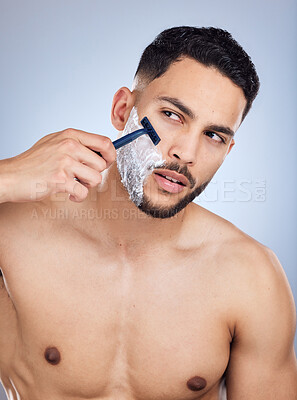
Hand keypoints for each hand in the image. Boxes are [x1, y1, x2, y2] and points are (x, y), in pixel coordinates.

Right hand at [0, 128, 115, 202]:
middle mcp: (69, 146)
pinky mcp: (61, 180)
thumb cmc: (33, 162)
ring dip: (86, 186)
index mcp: (70, 135)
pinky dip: (78, 197)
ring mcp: (65, 162)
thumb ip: (76, 144)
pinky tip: (69, 194)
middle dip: (95, 174)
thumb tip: (101, 150)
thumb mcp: (55, 143)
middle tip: (81, 177)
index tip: (107, 162)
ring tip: (73, 184)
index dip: (111, 155)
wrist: (12, 176)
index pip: (104, 142)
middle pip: (102, 164)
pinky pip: (83, 192)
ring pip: (96, 179)